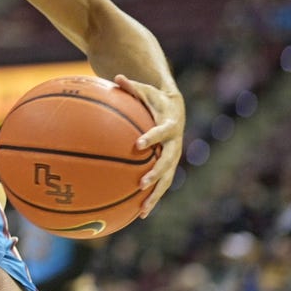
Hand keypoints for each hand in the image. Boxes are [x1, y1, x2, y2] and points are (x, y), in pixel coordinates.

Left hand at [114, 74, 185, 216]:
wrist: (174, 109)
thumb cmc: (153, 98)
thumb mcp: (144, 90)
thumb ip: (131, 86)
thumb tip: (116, 76)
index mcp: (169, 125)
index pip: (161, 132)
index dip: (151, 138)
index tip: (138, 144)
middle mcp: (174, 145)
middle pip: (167, 162)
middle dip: (155, 173)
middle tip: (141, 183)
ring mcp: (172, 159)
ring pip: (167, 180)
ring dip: (155, 195)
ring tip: (142, 210)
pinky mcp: (168, 168)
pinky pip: (161, 186)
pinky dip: (152, 199)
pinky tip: (139, 214)